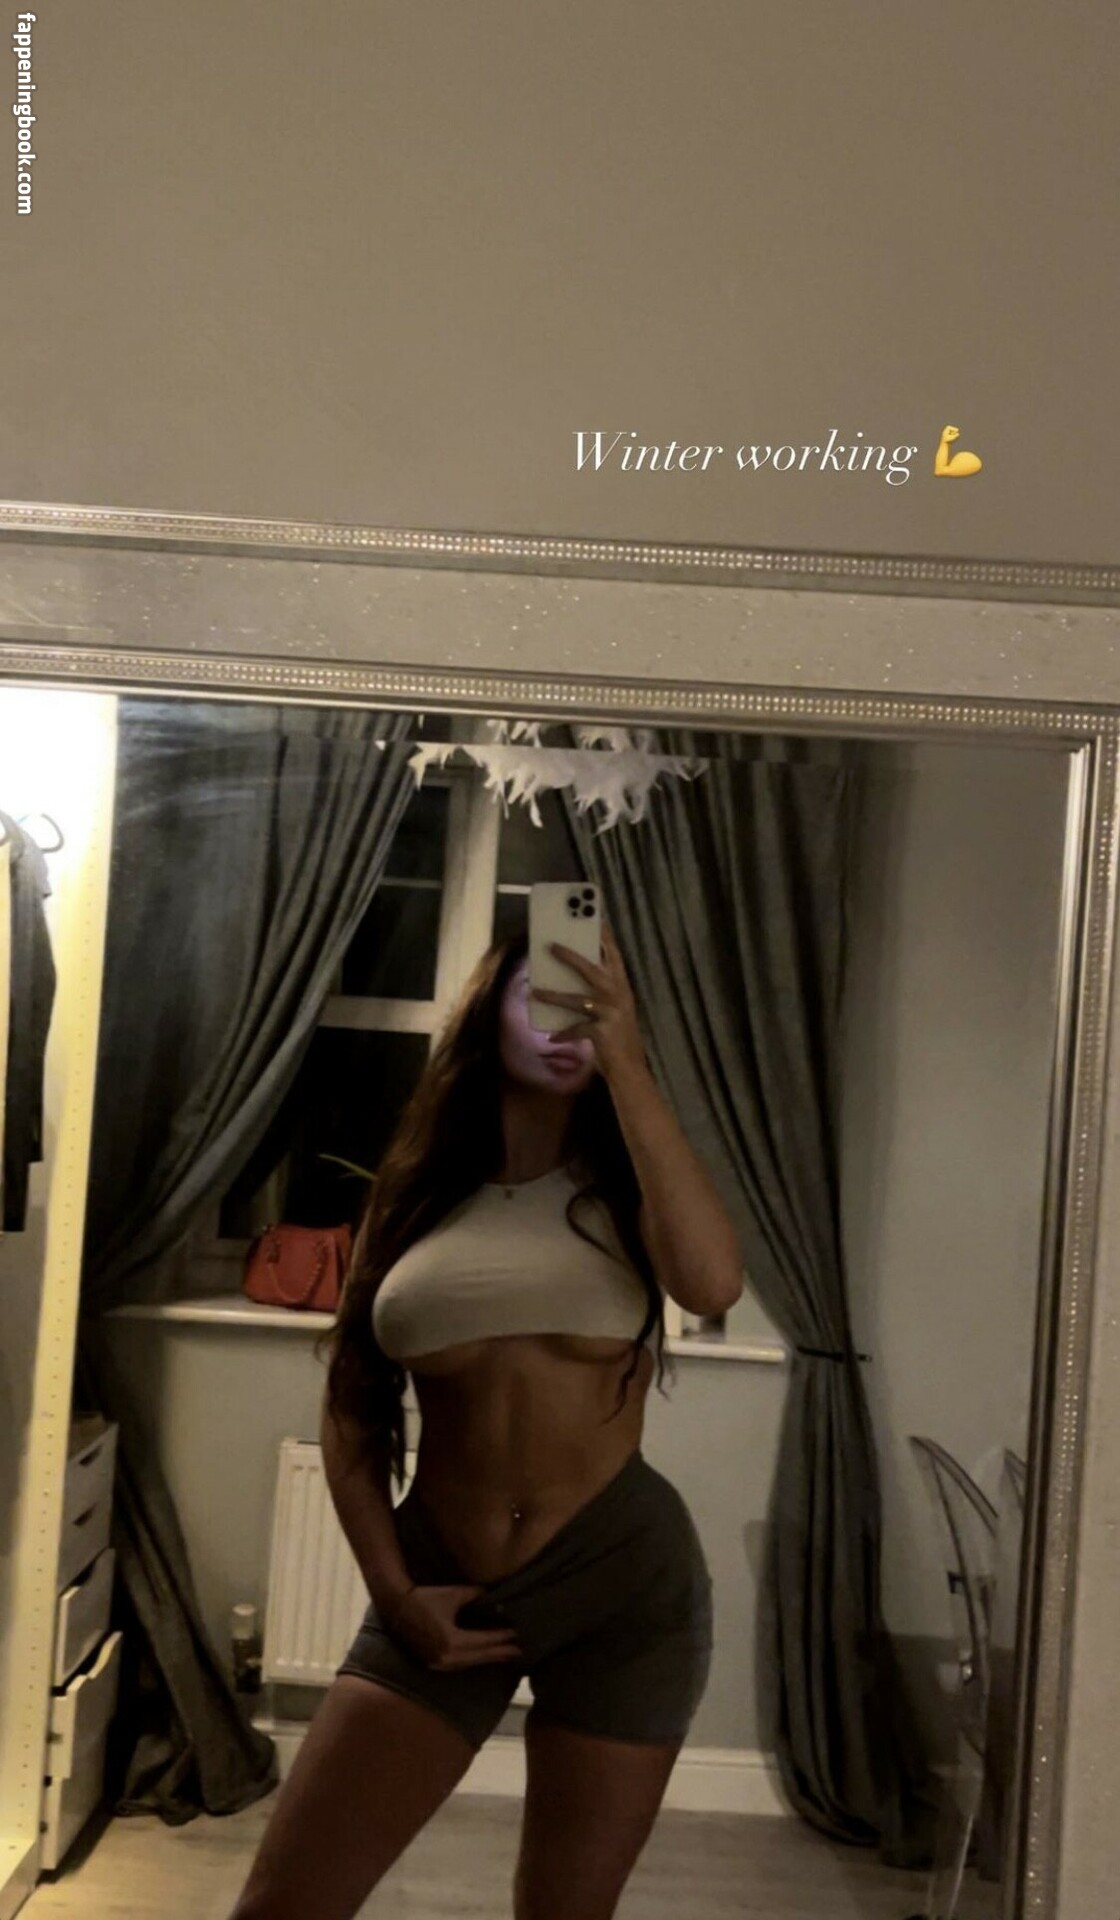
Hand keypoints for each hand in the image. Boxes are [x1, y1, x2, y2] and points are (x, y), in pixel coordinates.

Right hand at [386, 1582, 523, 1670]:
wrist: (396, 1607)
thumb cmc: (425, 1597)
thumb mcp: (453, 1594)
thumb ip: (476, 1595)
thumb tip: (495, 1594)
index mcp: (452, 1641)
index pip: (484, 1641)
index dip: (502, 1637)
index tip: (520, 1634)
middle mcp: (446, 1657)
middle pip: (480, 1656)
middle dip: (502, 1652)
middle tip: (522, 1650)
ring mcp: (439, 1663)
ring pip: (471, 1663)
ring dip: (489, 1658)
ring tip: (507, 1654)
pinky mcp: (433, 1663)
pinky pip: (460, 1664)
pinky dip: (474, 1660)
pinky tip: (484, 1656)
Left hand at [531, 923, 648, 1081]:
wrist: (631, 1069)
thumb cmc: (619, 1039)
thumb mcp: (614, 1012)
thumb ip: (599, 997)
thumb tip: (572, 983)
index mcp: (623, 989)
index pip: (614, 957)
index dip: (605, 938)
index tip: (596, 919)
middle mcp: (619, 996)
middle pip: (592, 970)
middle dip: (571, 957)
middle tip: (551, 946)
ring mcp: (611, 1013)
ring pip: (577, 999)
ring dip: (554, 996)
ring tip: (535, 992)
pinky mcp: (602, 1031)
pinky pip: (576, 1028)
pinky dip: (564, 1033)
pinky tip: (552, 1037)